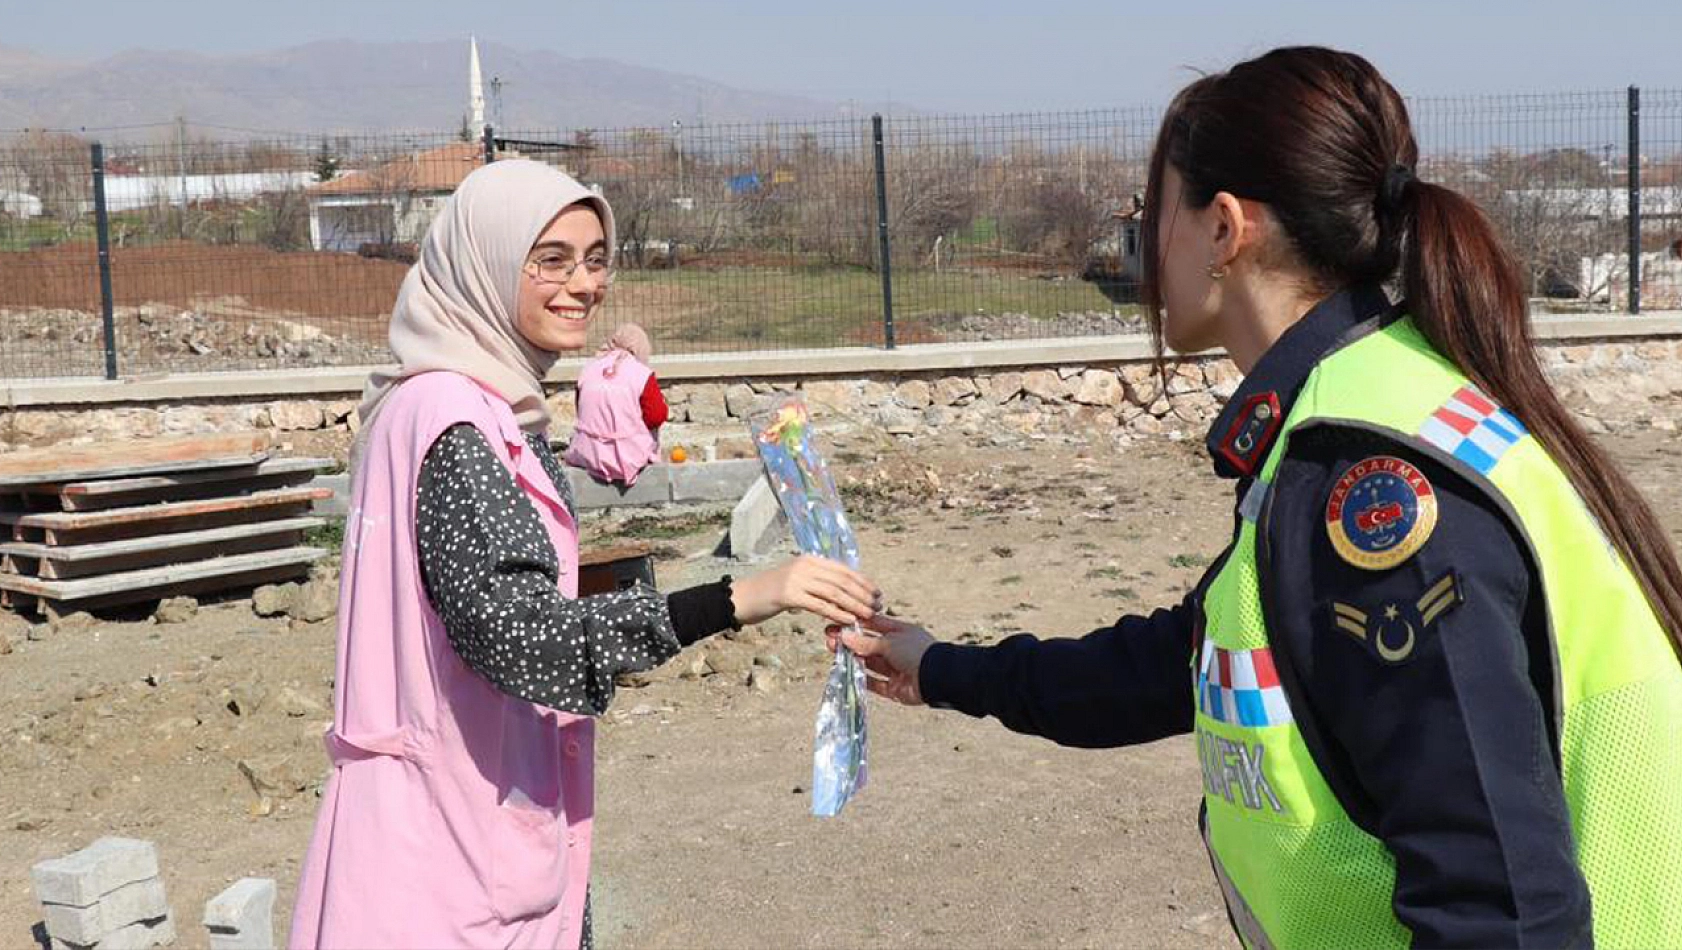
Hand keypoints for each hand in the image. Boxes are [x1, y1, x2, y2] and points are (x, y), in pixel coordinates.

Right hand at [731, 555, 880, 626]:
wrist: (741, 598)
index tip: (877, 594)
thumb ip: (816, 583)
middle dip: (863, 594)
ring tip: (868, 616)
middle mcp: (805, 565)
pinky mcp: (789, 595)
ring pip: (834, 593)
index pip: (843, 569)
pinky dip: (837, 613)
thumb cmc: (769, 593)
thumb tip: (842, 592)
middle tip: (878, 607)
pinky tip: (848, 621)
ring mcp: (797, 579)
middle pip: (842, 580)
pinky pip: (820, 605)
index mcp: (810, 559)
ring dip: (854, 605)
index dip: (863, 582)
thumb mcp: (796, 581)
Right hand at [825, 614, 934, 705]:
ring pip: (870, 664)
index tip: (838, 623)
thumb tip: (844, 636)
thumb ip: (865, 641)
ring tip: (835, 653)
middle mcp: (897, 650)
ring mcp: (896, 669)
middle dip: (851, 643)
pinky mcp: (894, 688)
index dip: (856, 624)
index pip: (875, 625)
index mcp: (900, 632)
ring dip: (854, 659)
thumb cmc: (916, 652)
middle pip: (869, 645)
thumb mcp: (889, 642)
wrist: (936, 677)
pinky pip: (875, 684)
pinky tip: (847, 673)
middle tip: (830, 640)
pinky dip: (862, 679)